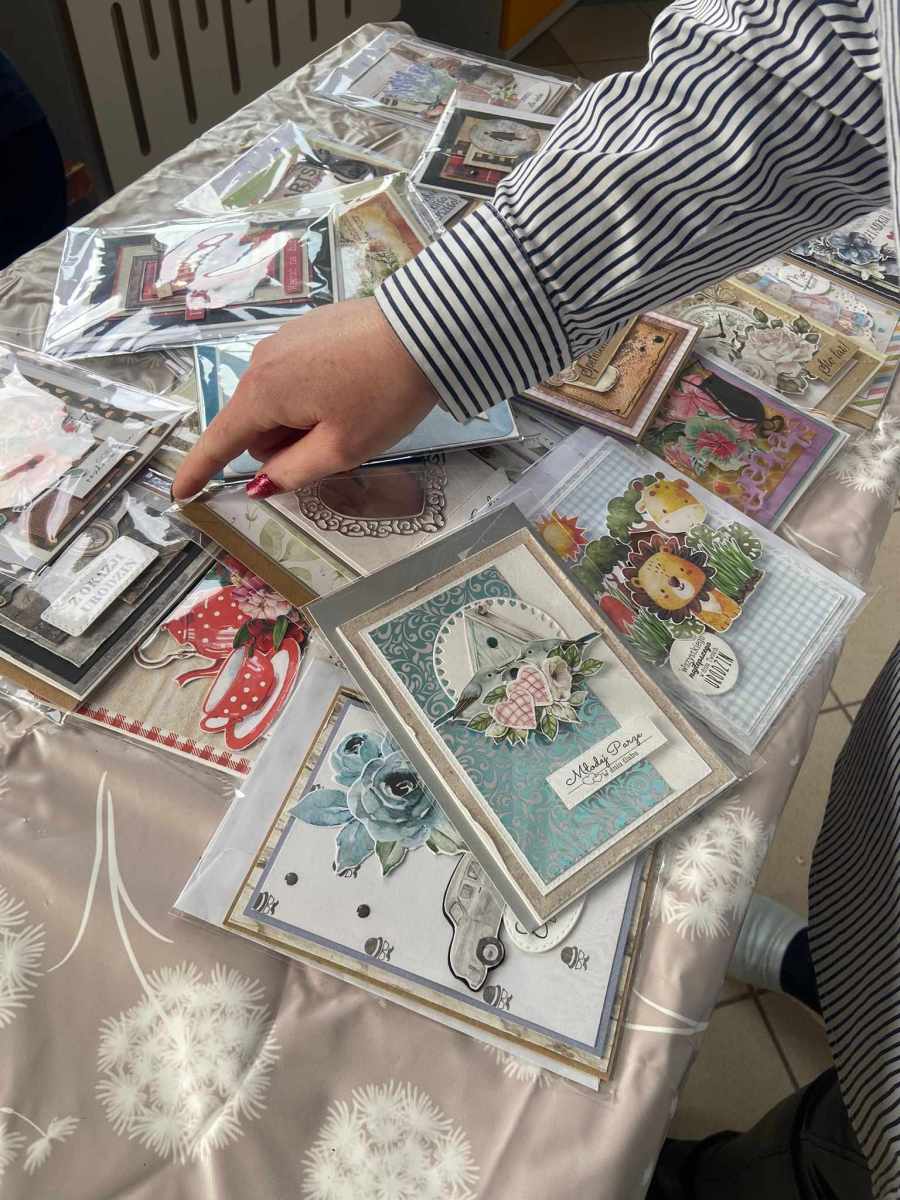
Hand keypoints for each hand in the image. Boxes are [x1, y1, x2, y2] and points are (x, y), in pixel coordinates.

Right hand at [171, 297, 439, 499]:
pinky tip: (350, 390)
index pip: (221, 441)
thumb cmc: (383, 395)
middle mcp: (261, 361)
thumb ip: (293, 472)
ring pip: (276, 401)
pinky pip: (292, 376)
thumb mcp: (341, 449)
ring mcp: (283, 339)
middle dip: (282, 445)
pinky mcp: (306, 328)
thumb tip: (260, 484)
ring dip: (299, 420)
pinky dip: (311, 394)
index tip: (182, 495)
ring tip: (349, 414)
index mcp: (263, 393)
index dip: (200, 471)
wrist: (425, 328)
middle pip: (255, 425)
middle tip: (335, 444)